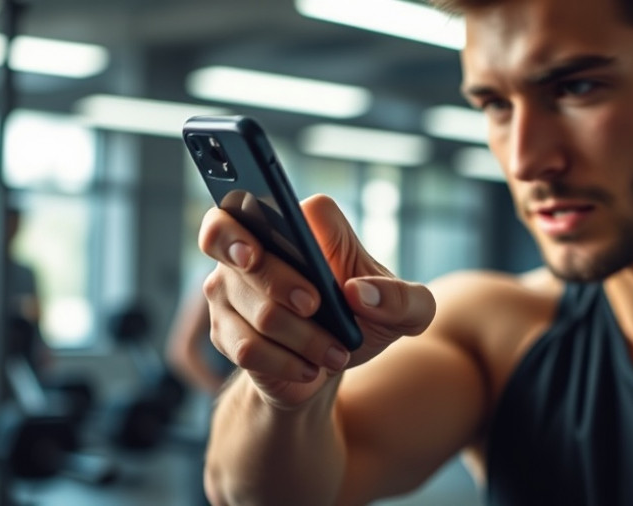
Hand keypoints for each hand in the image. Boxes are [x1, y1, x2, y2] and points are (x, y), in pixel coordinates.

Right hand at [198, 194, 435, 407]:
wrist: (334, 365)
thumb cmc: (369, 319)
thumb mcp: (409, 311)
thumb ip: (403, 299)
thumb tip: (360, 292)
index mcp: (304, 223)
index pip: (270, 198)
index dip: (262, 212)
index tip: (260, 244)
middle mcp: (257, 243)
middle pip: (243, 248)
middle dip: (279, 283)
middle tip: (314, 305)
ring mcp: (231, 285)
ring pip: (256, 311)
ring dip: (302, 339)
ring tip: (333, 352)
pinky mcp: (223, 327)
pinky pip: (246, 348)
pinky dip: (286, 364)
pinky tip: (309, 367)